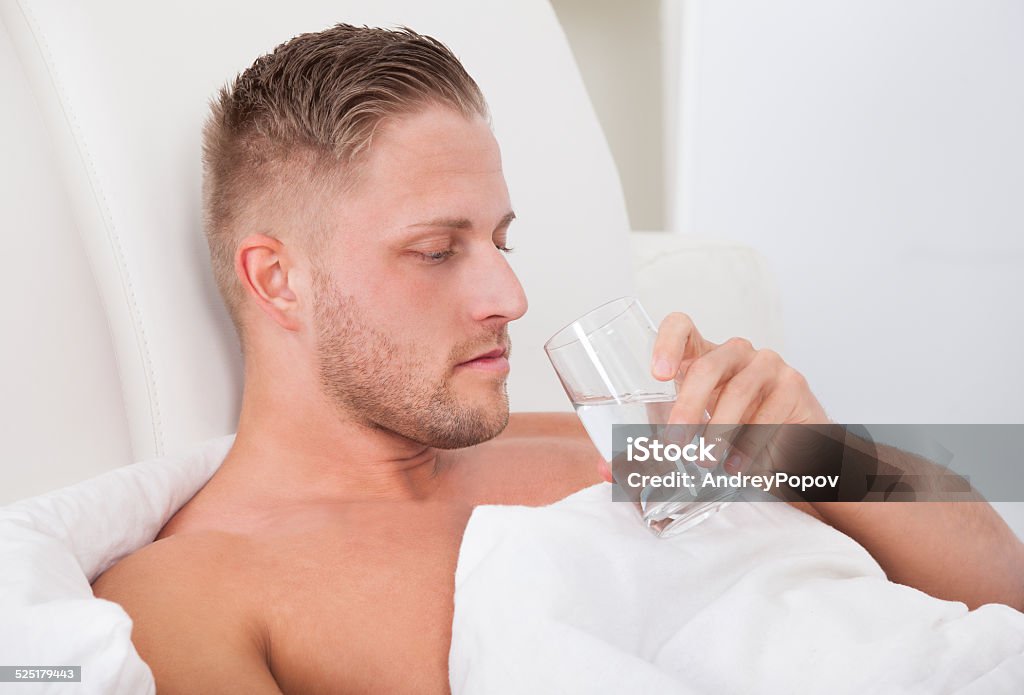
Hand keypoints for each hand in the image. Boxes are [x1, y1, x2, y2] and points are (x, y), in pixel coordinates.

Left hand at [596, 312, 829, 482]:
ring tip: (706, 461)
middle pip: (707, 366)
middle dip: (688, 407)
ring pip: (739, 391)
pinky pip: (770, 411)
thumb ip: (649, 447)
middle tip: (675, 442)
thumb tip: (605, 470)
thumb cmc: (729, 431)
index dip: (667, 342)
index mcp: (700, 355)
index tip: (659, 374)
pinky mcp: (793, 383)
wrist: (789, 442)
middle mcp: (732, 352)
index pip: (681, 325)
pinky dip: (751, 443)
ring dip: (719, 431)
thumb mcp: (691, 433)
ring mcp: (766, 363)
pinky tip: (738, 465)